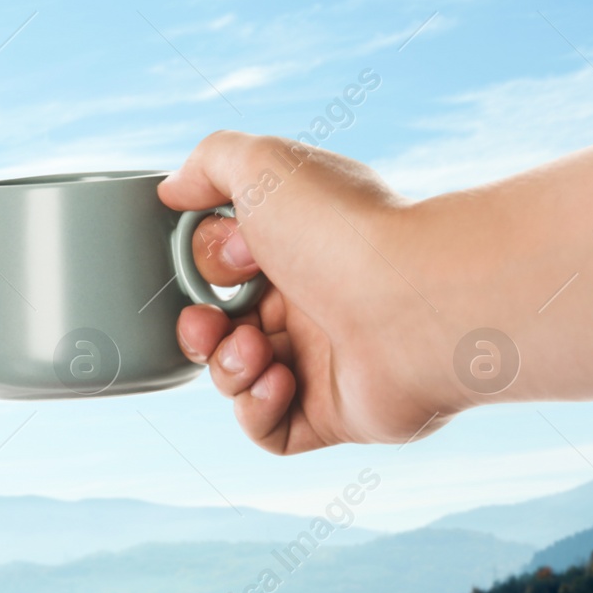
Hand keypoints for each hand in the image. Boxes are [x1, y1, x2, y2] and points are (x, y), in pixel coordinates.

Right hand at [159, 133, 465, 453]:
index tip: (225, 259)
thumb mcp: (262, 164)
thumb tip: (174, 192)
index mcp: (300, 243)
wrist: (419, 305)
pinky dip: (257, 410)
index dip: (206, 265)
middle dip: (199, 326)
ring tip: (254, 352)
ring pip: (240, 376)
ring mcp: (324, 359)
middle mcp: (313, 299)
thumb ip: (209, 163)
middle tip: (210, 321)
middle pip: (225, 323)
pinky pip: (272, 428)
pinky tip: (278, 382)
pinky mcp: (335, 414)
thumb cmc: (343, 230)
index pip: (227, 263)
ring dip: (226, 366)